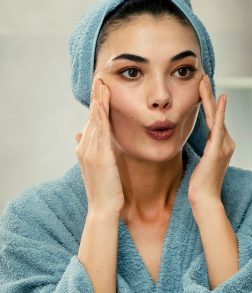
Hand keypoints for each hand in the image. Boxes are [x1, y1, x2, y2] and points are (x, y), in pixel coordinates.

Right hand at [75, 79, 123, 215]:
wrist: (102, 208)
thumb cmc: (103, 189)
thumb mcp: (94, 167)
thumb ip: (89, 150)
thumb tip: (77, 134)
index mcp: (85, 149)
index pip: (91, 122)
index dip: (95, 105)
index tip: (100, 90)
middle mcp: (85, 147)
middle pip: (91, 117)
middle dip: (96, 98)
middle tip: (100, 79)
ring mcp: (90, 151)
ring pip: (95, 121)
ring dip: (99, 102)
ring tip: (102, 84)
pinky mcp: (99, 157)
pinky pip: (99, 132)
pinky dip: (100, 117)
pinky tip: (102, 104)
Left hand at [188, 75, 234, 209]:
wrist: (205, 199)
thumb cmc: (201, 184)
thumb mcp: (203, 163)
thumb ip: (206, 150)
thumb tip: (203, 143)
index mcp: (222, 146)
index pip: (214, 120)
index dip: (209, 104)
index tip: (203, 90)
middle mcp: (226, 143)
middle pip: (216, 115)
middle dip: (209, 95)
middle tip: (203, 78)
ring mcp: (224, 146)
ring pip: (215, 117)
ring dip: (209, 98)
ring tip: (204, 82)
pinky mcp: (217, 150)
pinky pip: (218, 126)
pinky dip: (219, 111)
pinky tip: (220, 98)